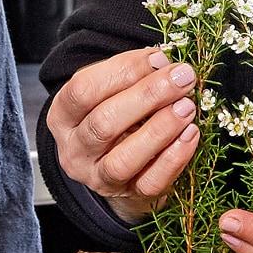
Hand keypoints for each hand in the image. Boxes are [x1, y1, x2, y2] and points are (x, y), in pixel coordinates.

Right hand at [45, 47, 200, 223]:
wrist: (117, 158)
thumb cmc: (115, 112)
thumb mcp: (110, 87)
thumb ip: (130, 72)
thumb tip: (163, 61)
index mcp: (61, 116)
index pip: (84, 91)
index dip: (124, 72)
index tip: (160, 58)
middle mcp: (73, 150)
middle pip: (104, 124)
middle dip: (148, 96)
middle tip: (182, 78)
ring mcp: (97, 177)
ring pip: (123, 159)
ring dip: (160, 130)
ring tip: (187, 106)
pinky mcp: (127, 194)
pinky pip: (150, 182)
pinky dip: (174, 158)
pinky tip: (190, 134)